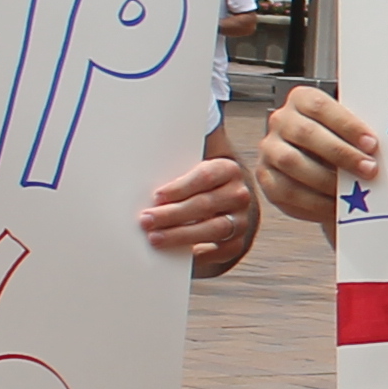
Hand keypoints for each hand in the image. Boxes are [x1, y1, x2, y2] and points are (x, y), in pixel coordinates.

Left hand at [140, 154, 256, 271]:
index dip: (180, 187)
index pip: (205, 176)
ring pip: (214, 229)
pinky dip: (200, 254)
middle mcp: (239, 195)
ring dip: (181, 235)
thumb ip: (187, 154)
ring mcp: (241, 220)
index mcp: (228, 170)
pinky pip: (221, 252)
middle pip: (205, 204)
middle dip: (172, 214)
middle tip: (146, 220)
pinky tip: (178, 254)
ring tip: (155, 238)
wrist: (229, 206)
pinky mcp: (238, 243)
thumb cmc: (202, 184)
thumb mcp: (197, 164)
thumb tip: (162, 134)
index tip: (157, 196)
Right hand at [259, 86, 379, 227]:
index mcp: (301, 99)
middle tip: (369, 170)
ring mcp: (269, 148)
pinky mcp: (265, 176)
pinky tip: (333, 207)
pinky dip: (312, 202)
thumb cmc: (338, 140)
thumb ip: (359, 133)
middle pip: (307, 134)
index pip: (320, 106)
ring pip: (292, 163)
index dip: (347, 125)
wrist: (316, 162)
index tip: (372, 143)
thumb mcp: (347, 130)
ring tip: (353, 192)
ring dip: (327, 180)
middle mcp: (280, 120)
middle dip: (342, 154)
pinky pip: (285, 191)